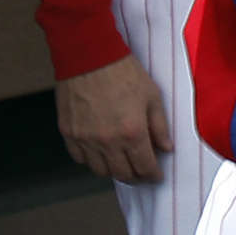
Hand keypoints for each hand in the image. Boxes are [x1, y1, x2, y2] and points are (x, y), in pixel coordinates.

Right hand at [54, 55, 171, 183]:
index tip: (156, 176)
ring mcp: (85, 139)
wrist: (90, 57)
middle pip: (122, 174)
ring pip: (100, 171)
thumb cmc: (123, 72)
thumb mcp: (152, 96)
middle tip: (142, 174)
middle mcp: (107, 141)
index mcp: (132, 132)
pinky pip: (80, 158)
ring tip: (123, 164)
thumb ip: (160, 126)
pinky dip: (92, 161)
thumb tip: (166, 147)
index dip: (153, 175)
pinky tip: (101, 153)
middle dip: (135, 177)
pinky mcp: (69, 133)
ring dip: (114, 171)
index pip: (144, 167)